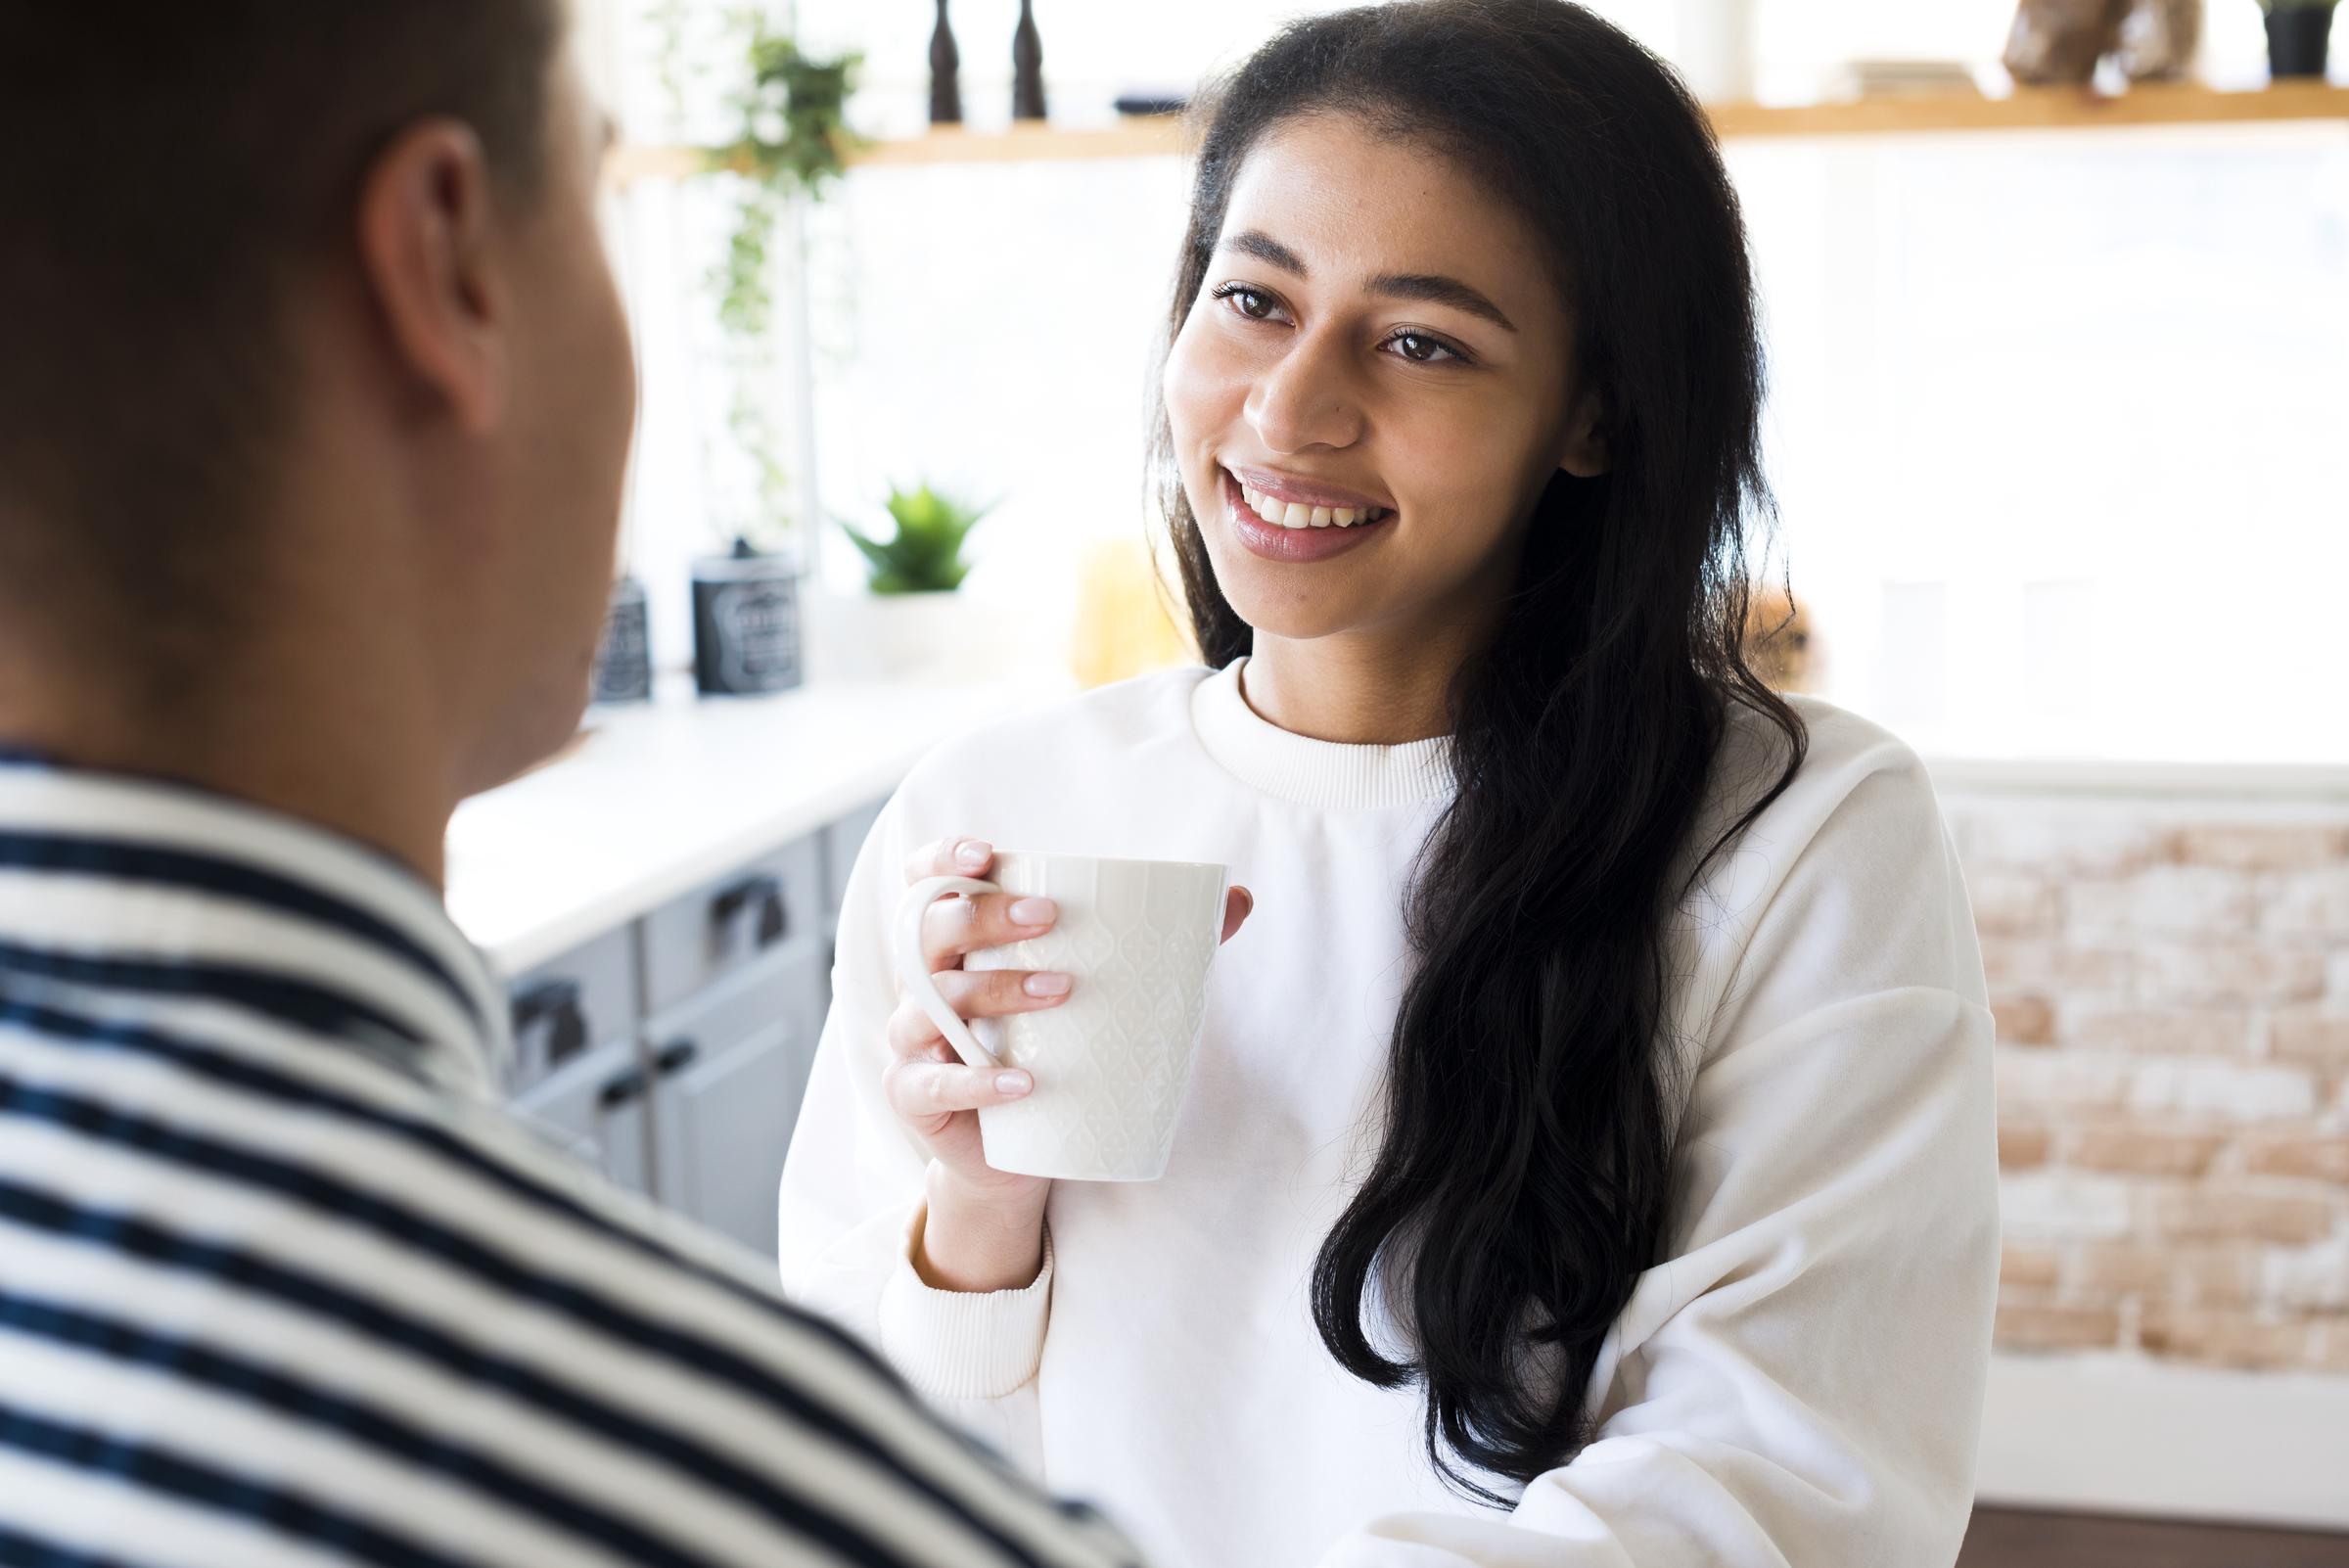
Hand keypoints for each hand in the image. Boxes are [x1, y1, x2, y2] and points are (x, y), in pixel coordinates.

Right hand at [886, 834, 1252, 1290]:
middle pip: (930, 932)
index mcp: (955, 943)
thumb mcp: (1092, 993)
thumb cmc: (1049, 1048)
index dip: (943, 860)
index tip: (988, 855)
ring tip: (1062, 990)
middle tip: (1050, 919)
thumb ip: (1161, 944)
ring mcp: (913, 1041)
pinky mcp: (915, 1098)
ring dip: (997, 990)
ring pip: (936, 1004)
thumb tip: (1239, 900)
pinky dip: (978, 1083)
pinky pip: (935, 1085)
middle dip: (985, 917)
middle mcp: (922, 982)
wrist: (1015, 1153)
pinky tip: (1024, 1083)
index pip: (925, 882)